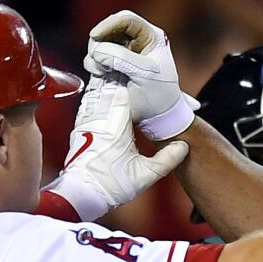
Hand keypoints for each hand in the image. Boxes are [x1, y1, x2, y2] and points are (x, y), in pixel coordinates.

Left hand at [44, 78, 188, 221]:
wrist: (82, 194)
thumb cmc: (113, 186)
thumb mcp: (146, 175)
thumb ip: (167, 159)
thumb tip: (183, 146)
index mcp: (117, 126)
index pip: (125, 92)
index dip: (135, 82)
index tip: (145, 76)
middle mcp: (100, 119)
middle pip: (110, 87)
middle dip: (121, 77)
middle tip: (132, 67)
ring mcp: (87, 122)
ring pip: (97, 92)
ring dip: (107, 83)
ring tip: (117, 73)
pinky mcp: (79, 128)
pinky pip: (87, 103)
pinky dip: (96, 95)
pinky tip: (102, 92)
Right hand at [83, 10, 198, 140]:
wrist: (158, 119)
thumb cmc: (159, 96)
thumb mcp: (144, 74)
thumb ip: (121, 59)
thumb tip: (97, 51)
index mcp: (150, 38)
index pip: (127, 20)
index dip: (109, 25)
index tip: (96, 36)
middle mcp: (135, 43)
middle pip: (110, 30)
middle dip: (100, 41)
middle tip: (98, 57)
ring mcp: (122, 55)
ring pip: (100, 44)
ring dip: (96, 55)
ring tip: (104, 71)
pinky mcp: (112, 68)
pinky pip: (96, 59)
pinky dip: (94, 65)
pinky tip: (102, 75)